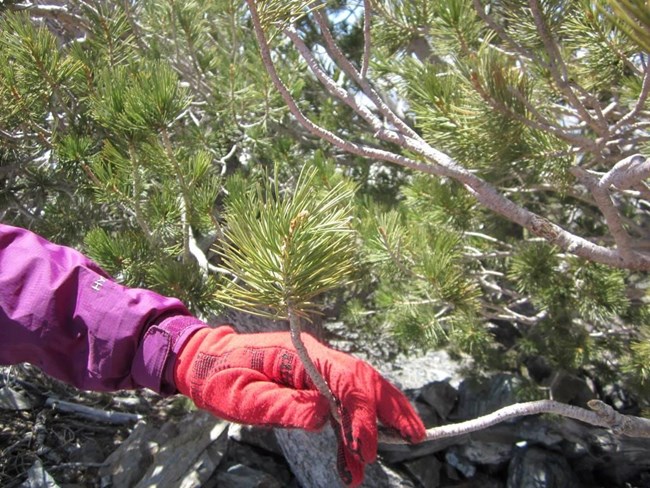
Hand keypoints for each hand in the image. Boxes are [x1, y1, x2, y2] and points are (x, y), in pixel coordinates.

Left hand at [173, 326, 424, 485]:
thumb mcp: (244, 399)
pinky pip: (342, 401)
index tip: (367, 449)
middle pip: (364, 378)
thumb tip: (325, 418)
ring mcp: (316, 367)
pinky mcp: (312, 381)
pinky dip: (354, 426)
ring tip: (405, 441)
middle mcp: (315, 357)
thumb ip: (284, 408)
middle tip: (415, 436)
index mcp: (300, 355)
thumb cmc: (220, 377)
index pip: (345, 380)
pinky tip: (358, 453)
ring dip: (381, 416)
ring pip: (359, 388)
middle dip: (390, 408)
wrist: (204, 362)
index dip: (362, 415)